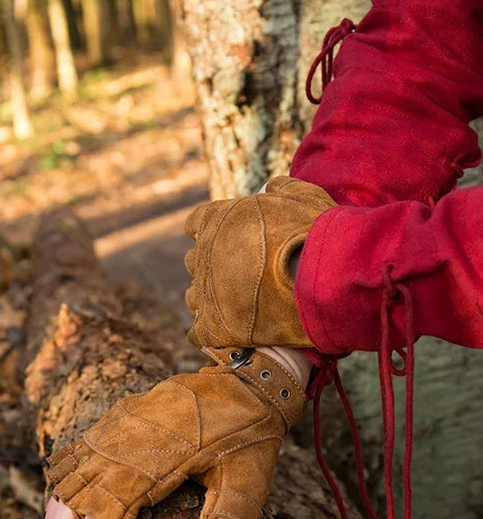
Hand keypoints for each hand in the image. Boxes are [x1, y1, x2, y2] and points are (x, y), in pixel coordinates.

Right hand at [42, 348, 305, 518]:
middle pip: (70, 505)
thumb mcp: (250, 482)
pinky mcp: (116, 420)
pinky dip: (63, 490)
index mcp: (151, 464)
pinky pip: (74, 458)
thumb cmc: (249, 435)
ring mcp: (114, 428)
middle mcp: (121, 445)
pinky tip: (64, 513)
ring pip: (65, 482)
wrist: (247, 379)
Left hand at [184, 176, 334, 349]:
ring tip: (241, 305)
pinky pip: (199, 331)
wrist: (322, 279)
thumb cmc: (315, 234)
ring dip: (212, 299)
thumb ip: (283, 189)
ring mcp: (206, 291)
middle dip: (214, 266)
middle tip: (245, 275)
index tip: (233, 239)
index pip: (197, 223)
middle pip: (196, 261)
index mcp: (217, 219)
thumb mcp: (304, 197)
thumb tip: (272, 187)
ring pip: (195, 296)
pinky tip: (231, 331)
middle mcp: (204, 254)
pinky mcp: (213, 325)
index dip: (214, 230)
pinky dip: (212, 331)